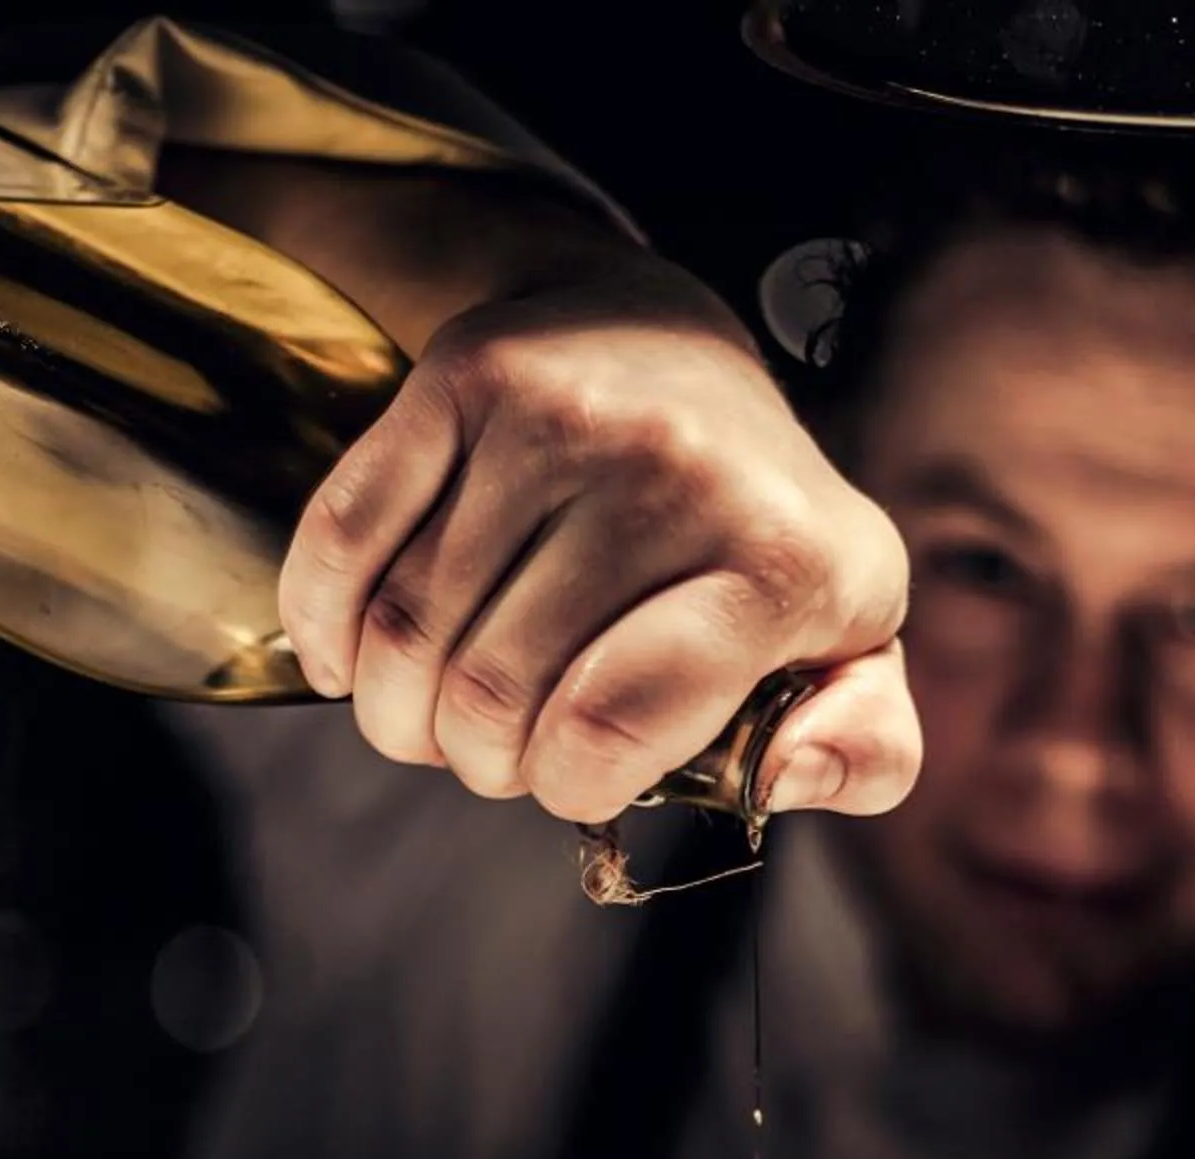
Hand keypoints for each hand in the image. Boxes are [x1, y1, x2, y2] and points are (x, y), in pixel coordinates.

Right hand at [278, 267, 917, 823]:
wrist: (665, 339)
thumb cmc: (750, 529)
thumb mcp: (850, 638)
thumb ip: (866, 744)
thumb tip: (791, 774)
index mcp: (784, 561)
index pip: (613, 724)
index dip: (566, 783)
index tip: (572, 776)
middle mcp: (674, 470)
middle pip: (492, 693)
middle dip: (479, 760)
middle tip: (501, 748)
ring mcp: (559, 413)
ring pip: (408, 632)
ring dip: (401, 713)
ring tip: (436, 716)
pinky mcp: (462, 374)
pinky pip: (343, 543)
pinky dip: (327, 632)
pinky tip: (355, 665)